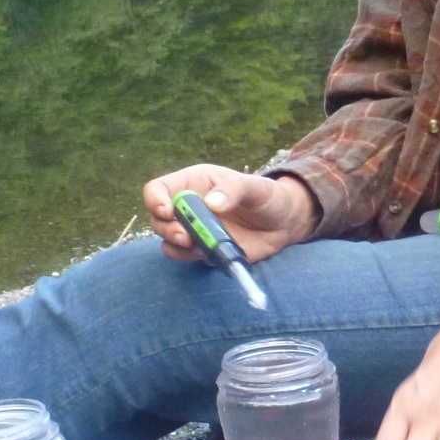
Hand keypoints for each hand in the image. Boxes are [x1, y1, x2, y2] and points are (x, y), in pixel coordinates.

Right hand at [142, 165, 318, 263]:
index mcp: (194, 183)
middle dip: (167, 228)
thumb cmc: (267, 196)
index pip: (159, 188)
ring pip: (166, 239)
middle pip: (158, 218)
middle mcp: (188, 206)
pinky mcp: (202, 249)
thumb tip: (212, 203)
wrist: (283, 224)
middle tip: (185, 235)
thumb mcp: (255, 186)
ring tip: (196, 245)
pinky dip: (189, 257)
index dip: (155, 199)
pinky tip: (207, 253)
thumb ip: (234, 189)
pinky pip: (183, 255)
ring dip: (175, 244)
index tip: (168, 210)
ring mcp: (194, 229)